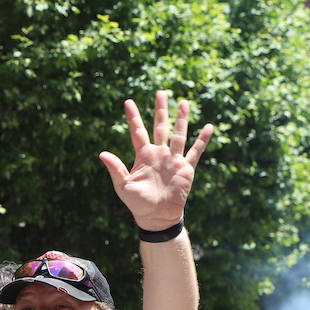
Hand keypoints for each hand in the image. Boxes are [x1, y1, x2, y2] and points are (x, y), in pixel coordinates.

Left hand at [98, 91, 213, 230]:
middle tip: (160, 92)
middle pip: (160, 127)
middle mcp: (159, 154)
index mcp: (143, 156)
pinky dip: (202, 140)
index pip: (137, 131)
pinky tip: (208, 127)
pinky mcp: (186, 168)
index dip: (133, 117)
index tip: (127, 102)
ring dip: (181, 119)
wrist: (157, 217)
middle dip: (160, 110)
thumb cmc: (137, 203)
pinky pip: (195, 151)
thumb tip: (102, 153)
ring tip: (183, 102)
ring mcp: (173, 159)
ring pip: (178, 134)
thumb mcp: (123, 186)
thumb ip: (115, 169)